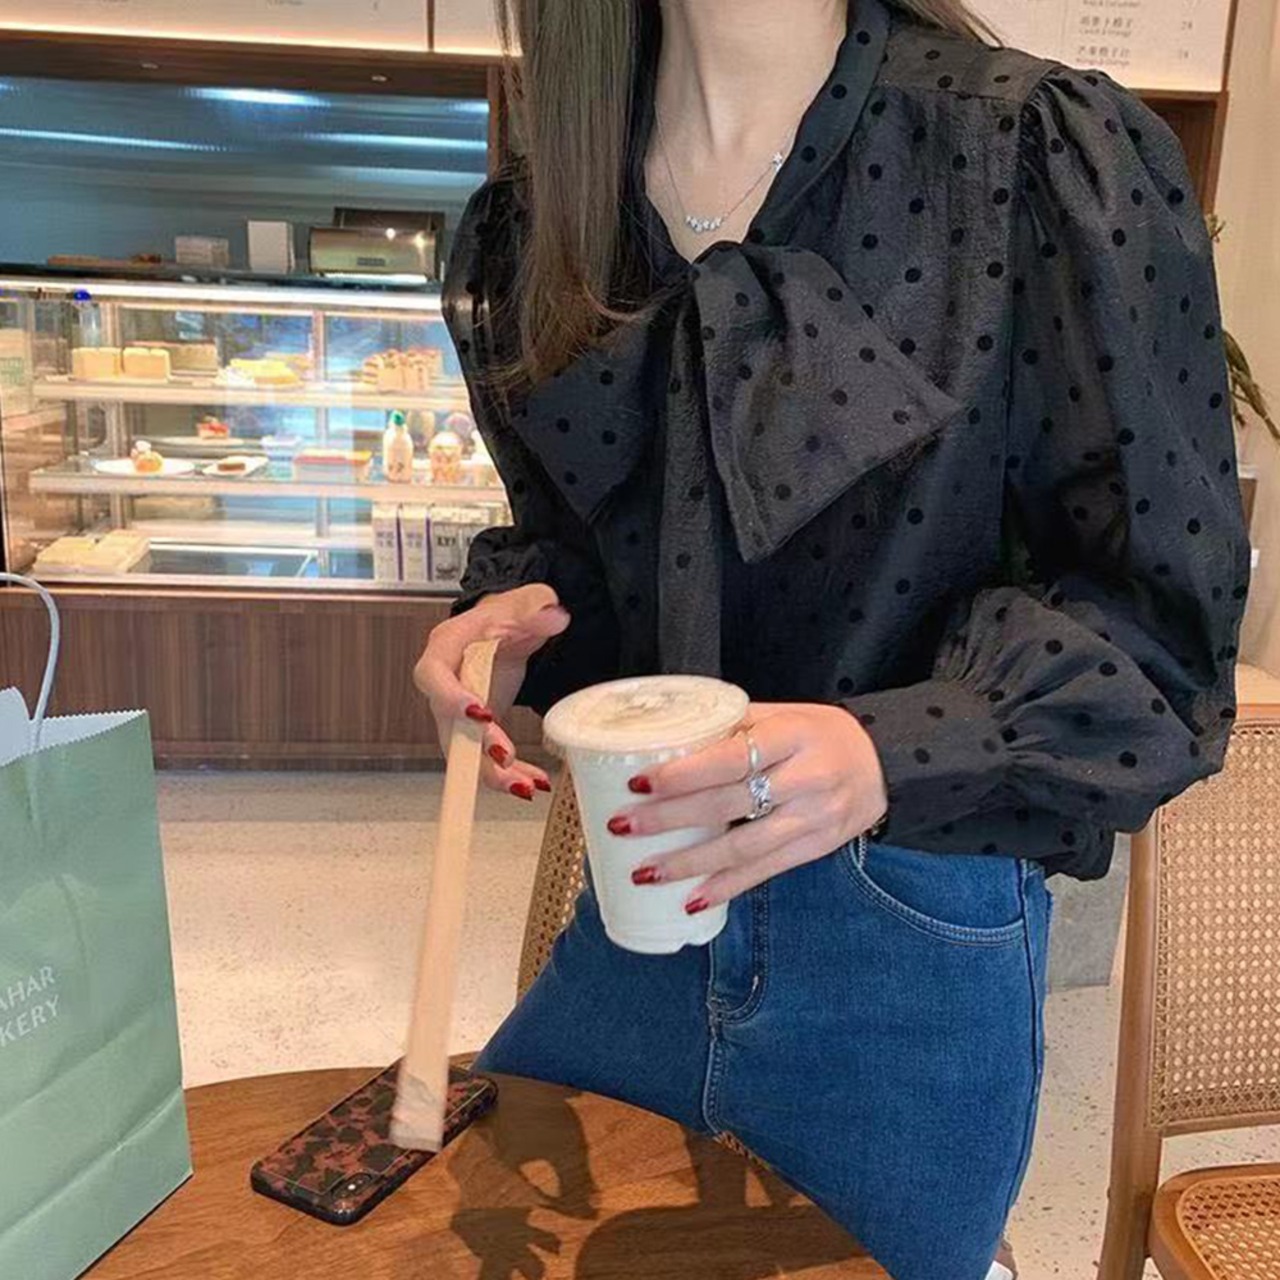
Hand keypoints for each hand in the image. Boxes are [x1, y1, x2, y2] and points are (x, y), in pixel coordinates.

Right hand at [414, 583, 568, 797]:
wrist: (507, 628)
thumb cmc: (505, 614)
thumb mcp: (525, 602)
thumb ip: (536, 609)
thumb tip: (555, 617)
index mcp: (446, 647)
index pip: (434, 674)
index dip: (450, 697)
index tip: (479, 713)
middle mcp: (444, 685)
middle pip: (447, 723)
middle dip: (474, 747)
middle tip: (505, 760)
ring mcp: (457, 712)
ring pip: (465, 751)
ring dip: (492, 772)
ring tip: (524, 785)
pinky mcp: (476, 729)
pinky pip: (486, 757)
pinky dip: (510, 772)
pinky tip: (535, 782)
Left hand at [609, 702, 887, 909]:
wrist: (883, 763)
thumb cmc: (818, 733)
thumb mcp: (782, 715)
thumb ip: (733, 727)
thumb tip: (666, 738)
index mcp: (792, 735)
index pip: (731, 756)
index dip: (684, 773)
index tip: (639, 782)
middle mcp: (805, 778)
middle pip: (728, 802)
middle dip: (669, 818)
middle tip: (622, 826)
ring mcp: (813, 817)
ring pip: (743, 846)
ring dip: (689, 863)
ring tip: (644, 871)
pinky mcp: (815, 848)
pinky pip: (765, 871)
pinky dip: (727, 887)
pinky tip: (692, 900)